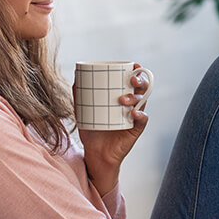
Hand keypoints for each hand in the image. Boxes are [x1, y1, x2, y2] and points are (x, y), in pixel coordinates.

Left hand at [75, 65, 150, 190]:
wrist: (96, 153)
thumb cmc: (92, 130)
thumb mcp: (84, 111)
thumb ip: (80, 96)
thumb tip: (75, 78)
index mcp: (123, 97)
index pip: (134, 81)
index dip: (137, 72)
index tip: (134, 66)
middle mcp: (132, 105)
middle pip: (142, 88)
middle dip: (140, 81)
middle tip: (131, 80)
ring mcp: (135, 117)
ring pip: (143, 102)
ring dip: (135, 97)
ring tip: (123, 100)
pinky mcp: (136, 130)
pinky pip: (143, 120)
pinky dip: (141, 115)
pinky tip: (134, 113)